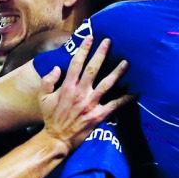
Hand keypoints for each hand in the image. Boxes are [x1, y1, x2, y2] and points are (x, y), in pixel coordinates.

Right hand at [40, 36, 130, 151]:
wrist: (58, 139)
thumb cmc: (51, 118)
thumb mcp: (43, 98)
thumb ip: (47, 81)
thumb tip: (57, 68)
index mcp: (67, 87)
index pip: (76, 63)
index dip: (83, 49)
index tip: (90, 38)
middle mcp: (80, 93)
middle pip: (93, 69)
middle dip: (101, 54)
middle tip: (109, 41)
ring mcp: (91, 104)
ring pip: (107, 84)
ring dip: (117, 73)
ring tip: (126, 62)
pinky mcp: (99, 115)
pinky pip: (114, 105)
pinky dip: (125, 98)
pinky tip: (136, 92)